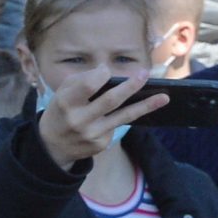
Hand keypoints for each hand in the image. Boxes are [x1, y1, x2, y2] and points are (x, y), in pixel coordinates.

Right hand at [37, 73, 163, 168]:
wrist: (52, 146)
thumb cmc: (61, 110)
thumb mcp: (63, 92)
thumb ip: (83, 80)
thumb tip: (110, 73)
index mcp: (66, 102)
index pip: (89, 85)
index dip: (101, 75)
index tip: (107, 71)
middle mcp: (79, 120)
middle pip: (111, 100)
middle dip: (131, 86)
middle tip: (145, 74)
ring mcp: (92, 134)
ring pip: (124, 116)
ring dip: (146, 106)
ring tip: (164, 97)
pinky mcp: (101, 144)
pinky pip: (117, 125)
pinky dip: (121, 115)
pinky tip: (119, 112)